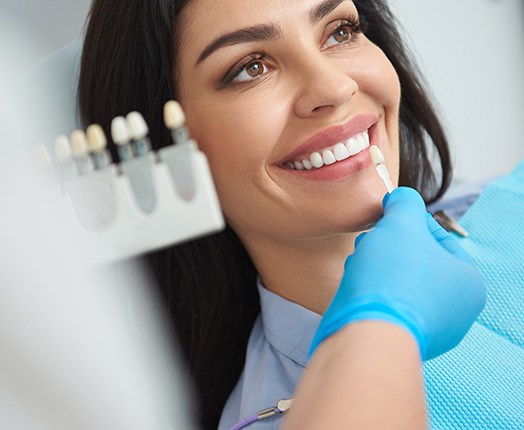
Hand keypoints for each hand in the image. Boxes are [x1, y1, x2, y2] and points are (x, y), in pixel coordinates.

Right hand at [309, 187, 485, 360]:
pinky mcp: (396, 338)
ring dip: (377, 264)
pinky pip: (385, 303)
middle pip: (417, 260)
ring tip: (361, 259)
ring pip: (398, 281)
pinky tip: (357, 281)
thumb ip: (405, 203)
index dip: (409, 221)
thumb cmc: (393, 277)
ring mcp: (425, 329)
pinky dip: (371, 288)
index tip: (388, 215)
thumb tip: (400, 198)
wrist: (366, 333)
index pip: (439, 237)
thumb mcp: (402, 223)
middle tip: (372, 238)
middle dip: (389, 244)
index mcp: (467, 283)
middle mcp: (453, 311)